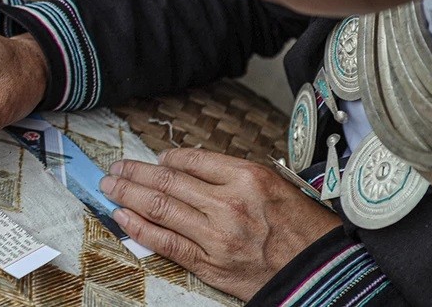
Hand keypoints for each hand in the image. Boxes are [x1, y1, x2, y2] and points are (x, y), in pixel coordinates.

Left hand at [99, 149, 340, 300]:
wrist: (320, 272)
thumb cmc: (301, 227)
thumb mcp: (275, 184)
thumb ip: (231, 173)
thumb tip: (187, 165)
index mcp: (248, 178)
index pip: (192, 160)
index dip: (166, 158)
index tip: (155, 160)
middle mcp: (229, 204)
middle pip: (168, 181)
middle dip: (135, 172)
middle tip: (116, 167)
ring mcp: (217, 236)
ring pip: (160, 208)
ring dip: (129, 194)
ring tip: (110, 186)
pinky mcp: (210, 264)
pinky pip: (166, 242)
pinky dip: (140, 227)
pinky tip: (122, 216)